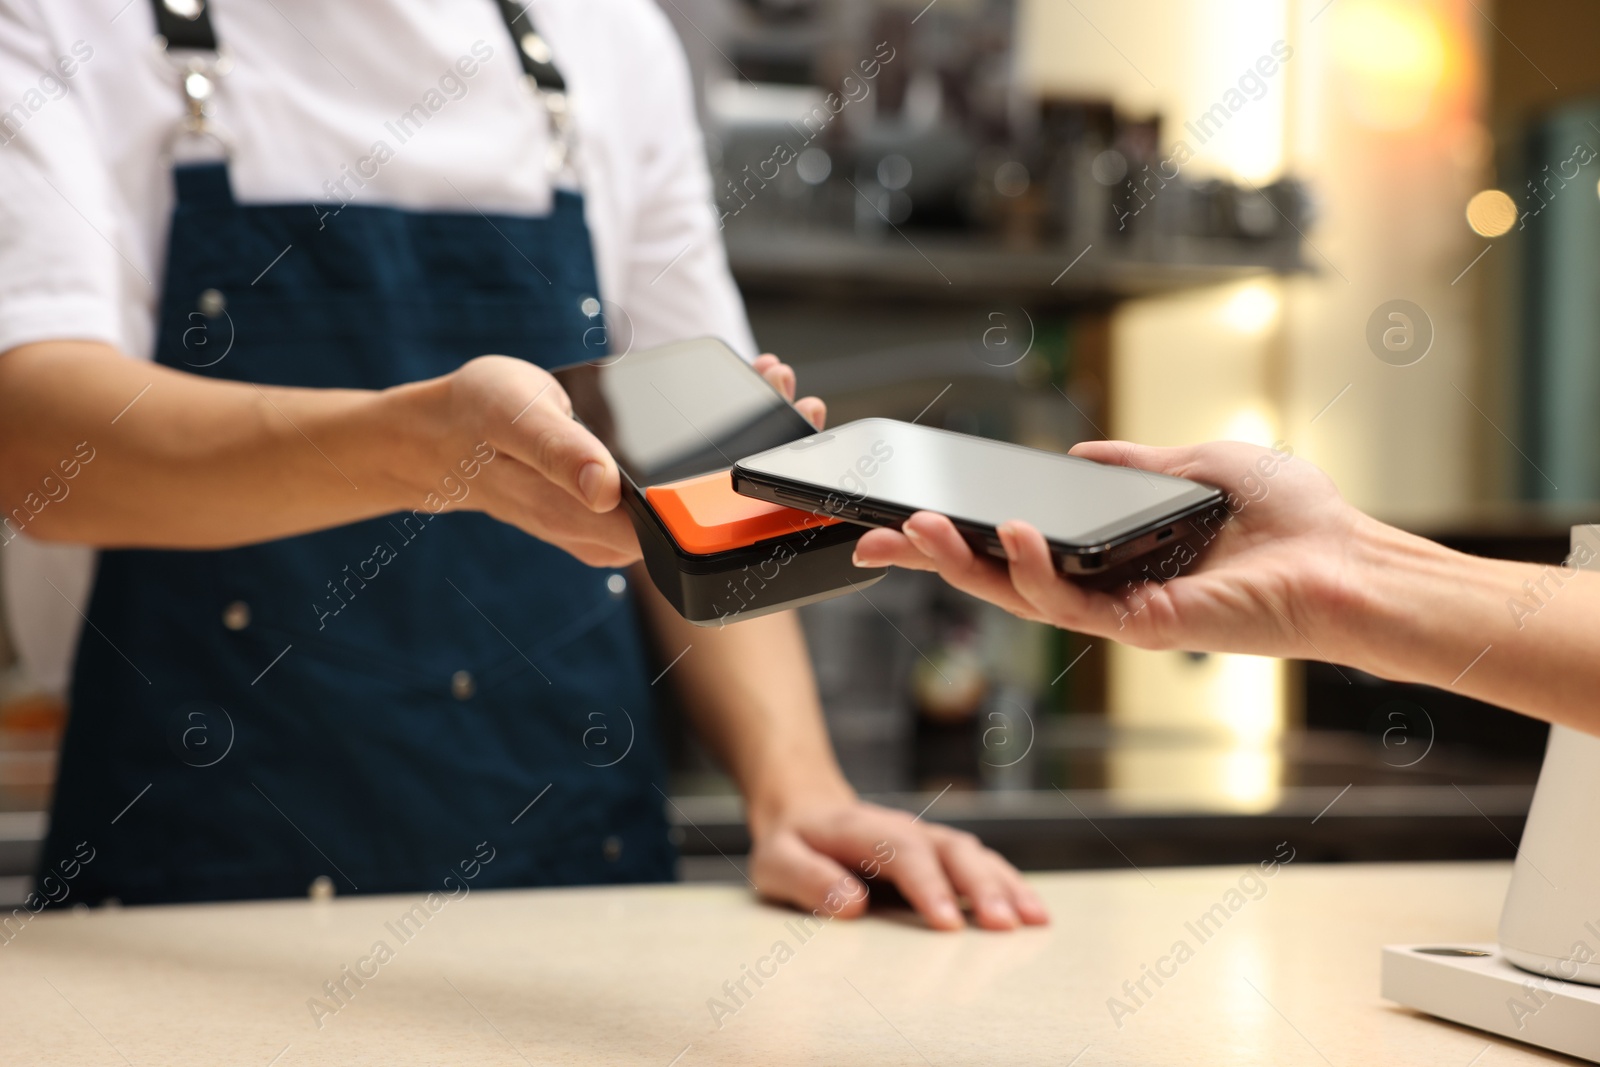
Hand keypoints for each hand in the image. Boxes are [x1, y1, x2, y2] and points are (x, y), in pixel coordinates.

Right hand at [429, 352, 821, 567]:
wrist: (440, 437)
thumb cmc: (474, 419)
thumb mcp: (515, 419)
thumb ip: (560, 453)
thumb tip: (605, 487)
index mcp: (591, 522)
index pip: (685, 517)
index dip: (740, 484)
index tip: (782, 433)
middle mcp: (610, 533)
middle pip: (702, 505)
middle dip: (756, 455)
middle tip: (802, 402)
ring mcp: (614, 521)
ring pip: (693, 491)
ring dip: (738, 445)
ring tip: (778, 391)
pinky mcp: (614, 501)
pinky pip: (673, 478)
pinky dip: (707, 443)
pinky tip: (733, 406)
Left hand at [748, 794, 1048, 930]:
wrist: (807, 811)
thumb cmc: (792, 844)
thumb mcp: (776, 861)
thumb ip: (807, 879)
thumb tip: (850, 903)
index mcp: (863, 829)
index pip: (902, 852)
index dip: (927, 886)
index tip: (946, 925)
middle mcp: (906, 829)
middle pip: (951, 851)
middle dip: (981, 887)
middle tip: (1004, 926)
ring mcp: (928, 841)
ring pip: (975, 856)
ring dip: (1006, 886)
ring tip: (1035, 921)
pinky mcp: (942, 858)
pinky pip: (982, 867)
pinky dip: (1010, 886)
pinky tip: (1034, 913)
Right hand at [851, 440, 1367, 661]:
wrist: (1349, 563)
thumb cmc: (1292, 520)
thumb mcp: (1197, 466)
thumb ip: (1132, 465)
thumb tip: (1079, 453)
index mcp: (1112, 553)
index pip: (1019, 545)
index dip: (963, 534)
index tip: (909, 513)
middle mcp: (1107, 588)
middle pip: (999, 577)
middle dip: (933, 559)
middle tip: (873, 541)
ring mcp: (1121, 612)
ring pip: (1020, 597)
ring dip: (964, 566)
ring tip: (921, 533)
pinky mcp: (1145, 627)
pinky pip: (1073, 604)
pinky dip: (1036, 572)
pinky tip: (1014, 538)